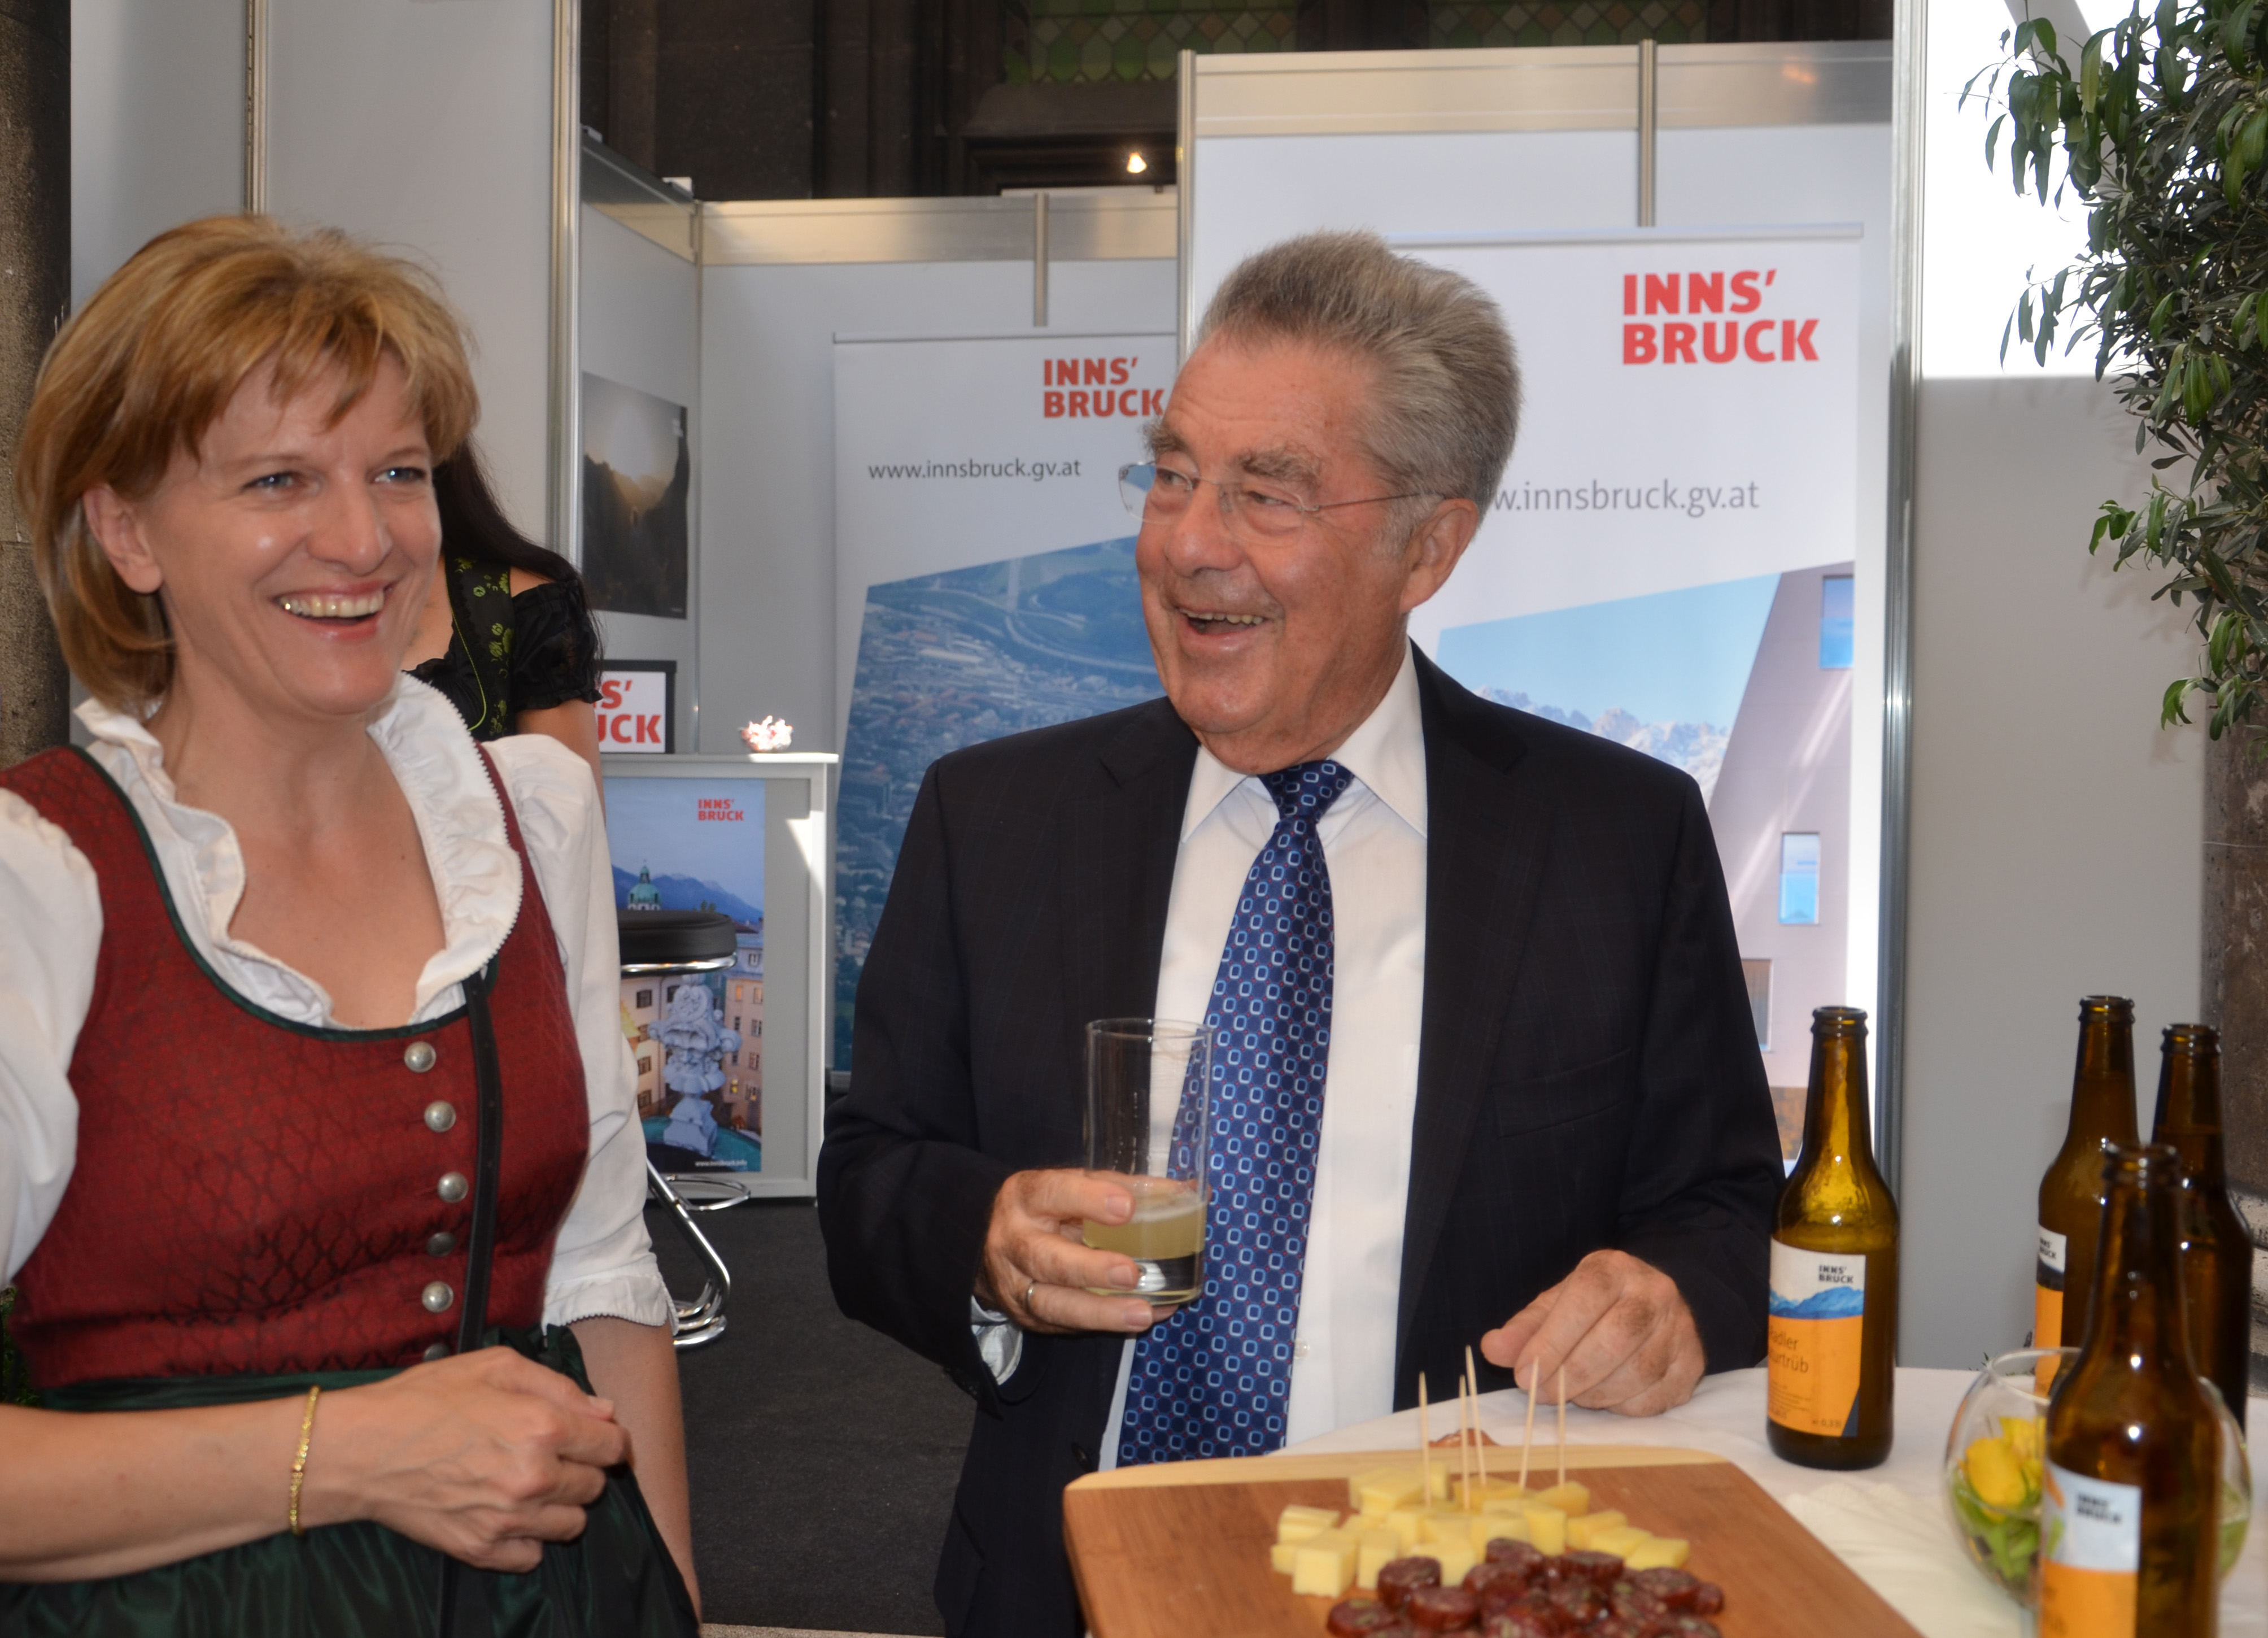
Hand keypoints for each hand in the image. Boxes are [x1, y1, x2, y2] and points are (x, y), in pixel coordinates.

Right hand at [304, 1347, 631, 1570]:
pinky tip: (508, 1514)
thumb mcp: (495, 1367)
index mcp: (542, 1426)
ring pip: (572, 1525)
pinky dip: (528, 1539)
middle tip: (551, 1456)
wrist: (361, 1449)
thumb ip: (559, 1386)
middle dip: (581, 1468)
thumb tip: (604, 1411)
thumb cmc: (424, 1400)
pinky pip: (532, 1556)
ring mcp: (508, 1519)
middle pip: (595, 1486)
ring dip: (560, 1505)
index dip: (607, 1438)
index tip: (592, 1437)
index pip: (612, 1447)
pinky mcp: (480, 1549)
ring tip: (530, 1485)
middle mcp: (533, 1477)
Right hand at [978, 1168, 1165, 1336]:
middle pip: (1047, 1258)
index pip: (1052, 1193)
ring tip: (1142, 1314)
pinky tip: (1144, 1317)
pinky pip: (1069, 1324)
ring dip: (1102, 1312)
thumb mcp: (1074, 1187)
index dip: (1087, 1199)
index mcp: (1026, 1197)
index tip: (1126, 1207)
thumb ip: (1121, 1187)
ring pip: (1054, 1304)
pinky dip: (1108, 1323)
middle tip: (1131, 1273)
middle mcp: (1014, 1241)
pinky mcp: (1030, 1316)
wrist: (1000, 1247)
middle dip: (1090, 1269)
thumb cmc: (1050, 1210)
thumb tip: (1183, 1192)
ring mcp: (1018, 1285)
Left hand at [1479, 1250, 1703, 1416]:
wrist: (1653, 1305)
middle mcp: (1655, 1293)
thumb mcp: (1555, 1306)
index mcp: (1614, 1269)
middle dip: (1570, 1374)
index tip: (1523, 1374)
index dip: (1551, 1342)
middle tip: (1540, 1394)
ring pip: (1636, 1373)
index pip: (1584, 1301)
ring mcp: (1680, 1329)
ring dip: (1594, 1394)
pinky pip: (1655, 1398)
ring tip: (1572, 1393)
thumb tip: (1492, 1348)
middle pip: (1614, 1339)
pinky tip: (1604, 1398)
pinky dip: (1622, 1407)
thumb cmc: (1595, 1307)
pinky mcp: (1692, 1365)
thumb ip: (1525, 1328)